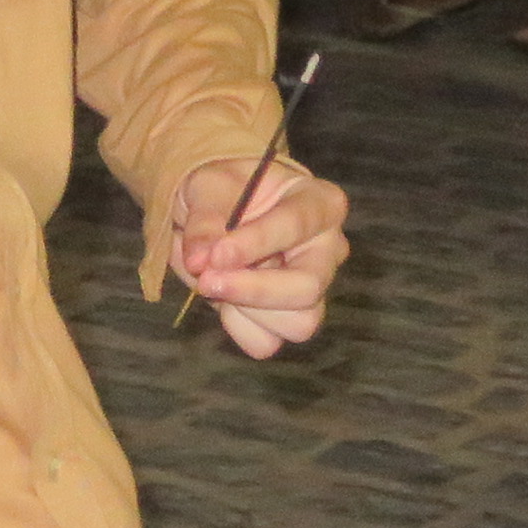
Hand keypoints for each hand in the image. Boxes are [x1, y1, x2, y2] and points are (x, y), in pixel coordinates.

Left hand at [169, 150, 349, 357]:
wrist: (217, 210)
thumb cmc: (224, 189)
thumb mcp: (208, 185)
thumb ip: (205, 218)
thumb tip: (199, 261)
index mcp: (320, 202)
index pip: (296, 225)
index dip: (254, 244)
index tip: (214, 256)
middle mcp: (328, 249)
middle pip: (309, 287)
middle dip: (254, 290)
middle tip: (206, 280)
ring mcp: (313, 289)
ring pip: (297, 323)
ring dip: (245, 309)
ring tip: (215, 280)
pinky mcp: (290, 319)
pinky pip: (267, 342)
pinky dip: (237, 326)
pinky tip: (224, 298)